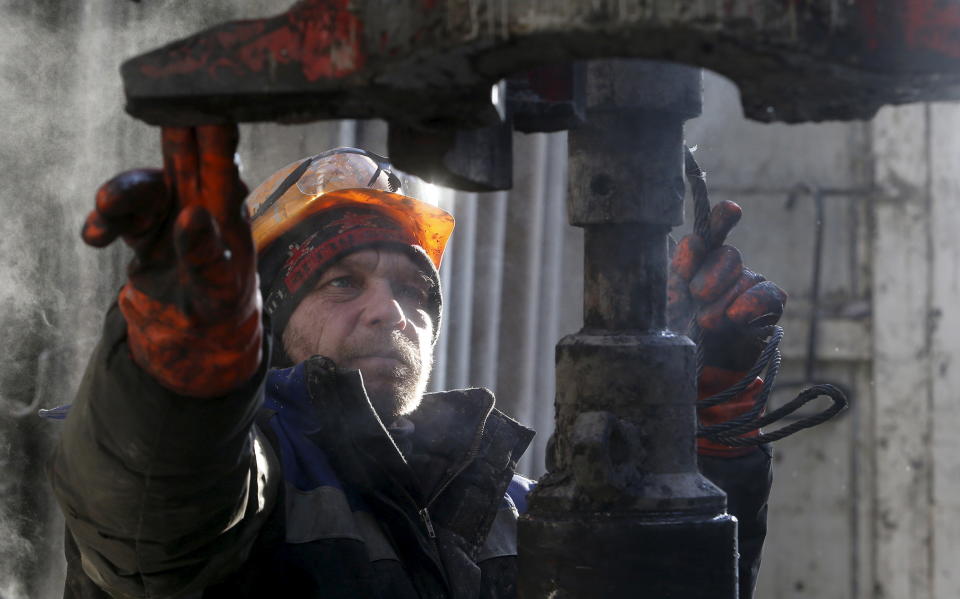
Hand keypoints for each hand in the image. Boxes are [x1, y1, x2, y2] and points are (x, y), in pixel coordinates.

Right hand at [82, 125, 260, 397]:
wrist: (194, 334)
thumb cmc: (220, 305)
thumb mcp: (218, 288)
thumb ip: (205, 256)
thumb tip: (191, 216)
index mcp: (227, 207)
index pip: (219, 159)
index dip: (212, 128)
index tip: (202, 101)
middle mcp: (199, 198)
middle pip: (182, 153)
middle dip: (172, 126)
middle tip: (158, 98)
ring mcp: (169, 209)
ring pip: (142, 184)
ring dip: (121, 192)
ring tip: (104, 208)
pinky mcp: (142, 226)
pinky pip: (118, 214)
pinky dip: (103, 222)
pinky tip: (94, 237)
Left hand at [668, 200, 785, 371]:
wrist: (693, 373)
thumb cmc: (675, 334)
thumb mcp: (663, 305)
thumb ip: (674, 275)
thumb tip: (689, 239)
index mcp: (695, 265)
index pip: (710, 235)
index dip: (721, 219)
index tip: (732, 210)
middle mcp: (723, 272)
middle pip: (729, 255)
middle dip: (712, 273)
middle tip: (696, 295)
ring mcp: (746, 290)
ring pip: (747, 277)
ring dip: (725, 298)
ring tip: (706, 321)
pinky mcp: (765, 312)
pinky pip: (770, 295)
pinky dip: (753, 303)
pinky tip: (736, 316)